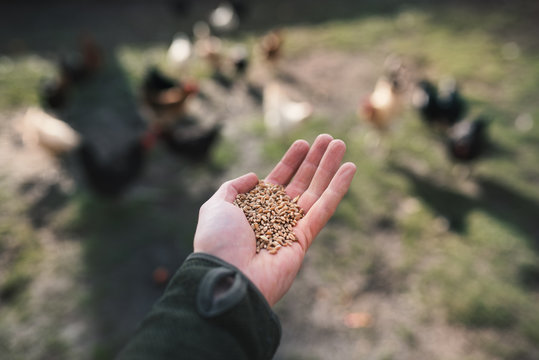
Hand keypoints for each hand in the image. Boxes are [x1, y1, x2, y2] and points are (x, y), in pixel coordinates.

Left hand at [193, 134, 356, 305]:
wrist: (228, 276)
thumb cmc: (218, 242)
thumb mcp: (216, 206)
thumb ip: (232, 188)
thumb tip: (255, 177)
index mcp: (254, 209)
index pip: (277, 179)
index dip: (291, 161)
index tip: (303, 142)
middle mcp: (274, 217)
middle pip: (300, 183)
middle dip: (315, 161)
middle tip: (330, 138)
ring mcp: (291, 228)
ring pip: (315, 192)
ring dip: (329, 168)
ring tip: (341, 144)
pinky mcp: (304, 239)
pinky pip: (324, 209)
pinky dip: (338, 189)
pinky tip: (348, 169)